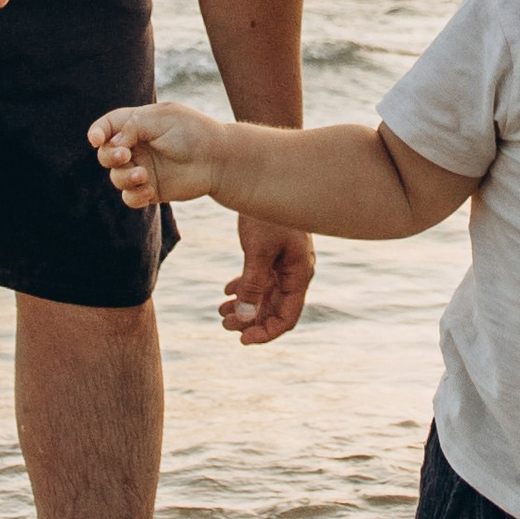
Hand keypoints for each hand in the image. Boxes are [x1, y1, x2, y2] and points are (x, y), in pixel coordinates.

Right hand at [88, 99, 230, 208]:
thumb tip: (111, 144)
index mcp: (137, 124)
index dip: (97, 132)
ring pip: (116, 177)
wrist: (218, 159)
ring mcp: (143, 169)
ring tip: (144, 176)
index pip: (108, 126)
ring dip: (124, 177)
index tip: (96, 140)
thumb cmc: (192, 132)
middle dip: (110, 156)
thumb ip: (132, 126)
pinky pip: (129, 197)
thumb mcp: (161, 118)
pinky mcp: (151, 189)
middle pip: (106, 154)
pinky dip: (134, 196)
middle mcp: (137, 147)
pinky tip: (148, 191)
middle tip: (125, 156)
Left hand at [219, 217, 313, 346]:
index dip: (267, 333)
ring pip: (266, 296)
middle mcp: (295, 271)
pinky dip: (244, 288)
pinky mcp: (272, 252)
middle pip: (275, 309)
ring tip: (221, 313)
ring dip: (245, 307)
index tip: (242, 340)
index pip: (288, 316)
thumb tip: (246, 319)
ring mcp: (284, 262)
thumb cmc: (266, 215)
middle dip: (251, 321)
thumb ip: (253, 286)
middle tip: (224, 325)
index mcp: (299, 273)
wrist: (262, 178)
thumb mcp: (258, 251)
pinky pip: (260, 279)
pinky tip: (226, 291)